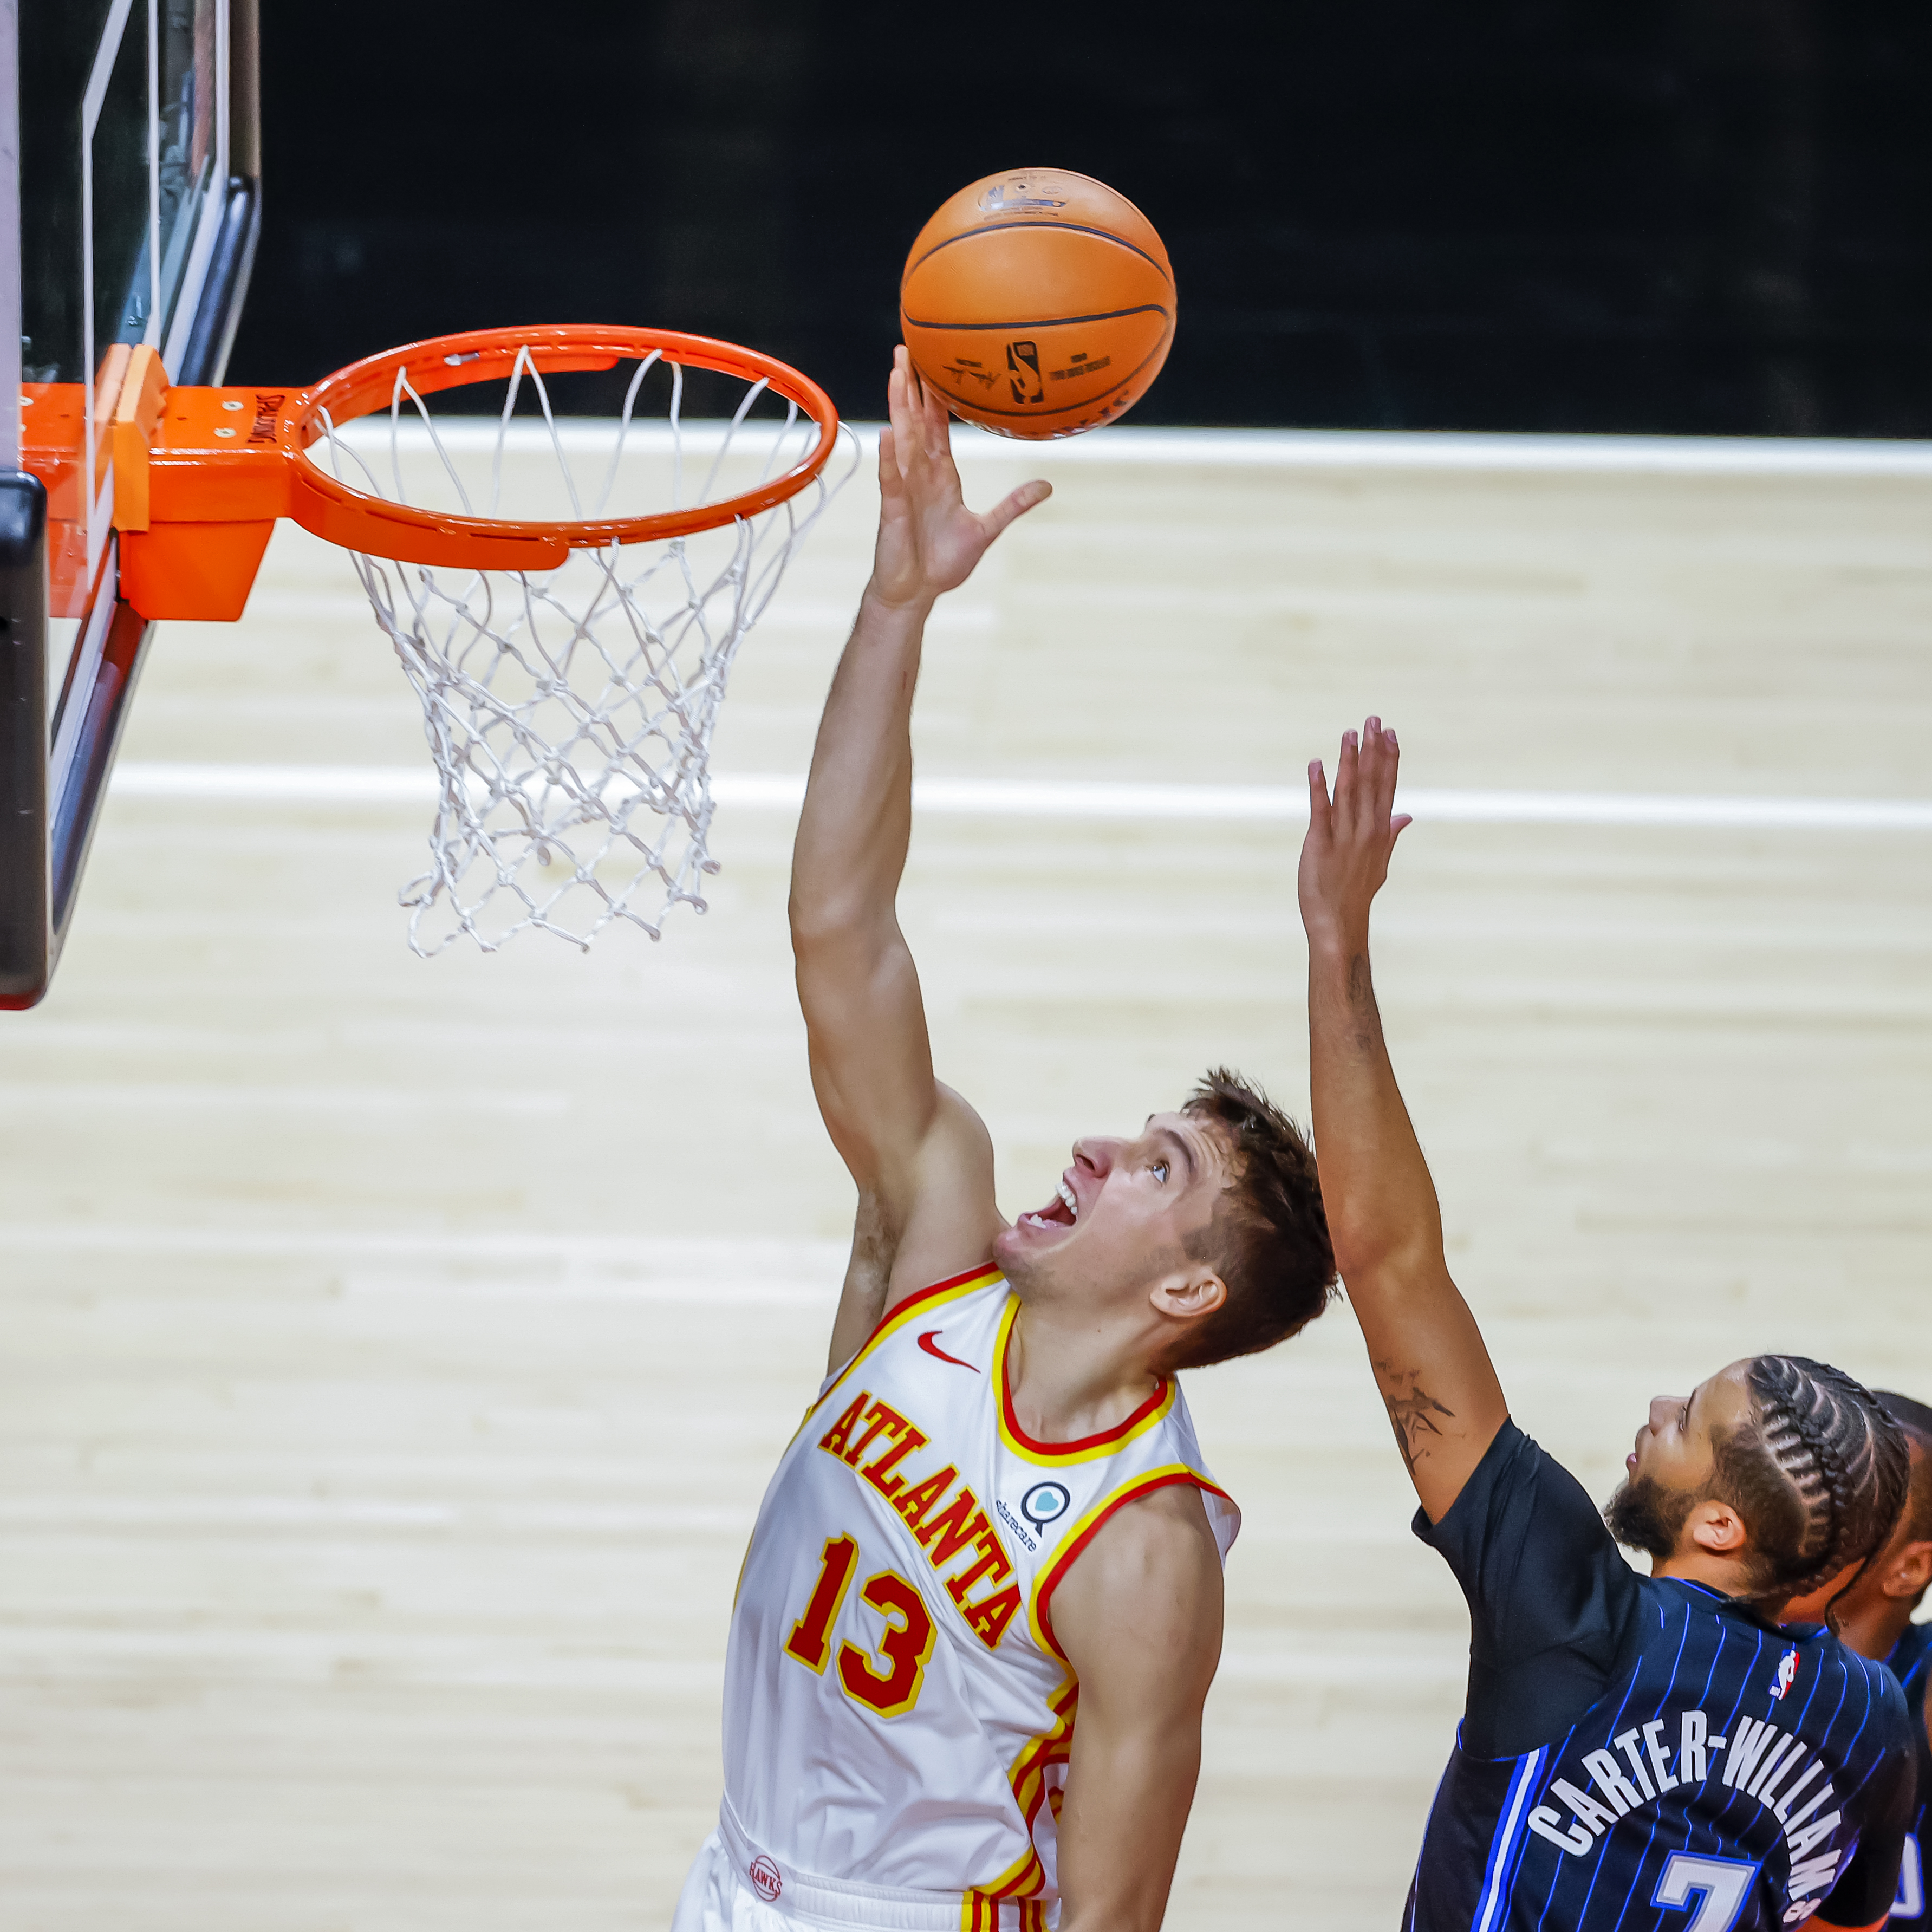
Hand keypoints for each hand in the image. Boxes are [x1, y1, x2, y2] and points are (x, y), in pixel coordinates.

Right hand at [869, 347, 1050, 609]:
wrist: (917, 591)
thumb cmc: (943, 562)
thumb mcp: (986, 529)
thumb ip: (1013, 505)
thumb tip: (1046, 486)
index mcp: (940, 474)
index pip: (936, 425)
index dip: (935, 394)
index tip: (934, 362)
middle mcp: (919, 474)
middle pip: (914, 420)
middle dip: (909, 385)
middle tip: (905, 348)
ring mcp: (904, 488)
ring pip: (901, 440)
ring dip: (898, 407)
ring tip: (896, 374)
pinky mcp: (893, 510)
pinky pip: (892, 479)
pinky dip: (890, 457)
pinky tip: (888, 434)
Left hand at [1298, 717, 1411, 952]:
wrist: (1338, 922)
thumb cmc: (1356, 892)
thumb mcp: (1380, 862)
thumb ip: (1391, 834)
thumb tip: (1406, 814)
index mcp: (1380, 832)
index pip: (1387, 787)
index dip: (1388, 759)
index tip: (1390, 733)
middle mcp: (1366, 830)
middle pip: (1372, 783)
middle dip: (1372, 750)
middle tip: (1372, 720)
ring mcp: (1344, 837)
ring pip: (1348, 791)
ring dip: (1349, 761)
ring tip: (1349, 734)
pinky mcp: (1320, 843)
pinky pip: (1320, 810)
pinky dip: (1318, 786)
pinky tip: (1316, 765)